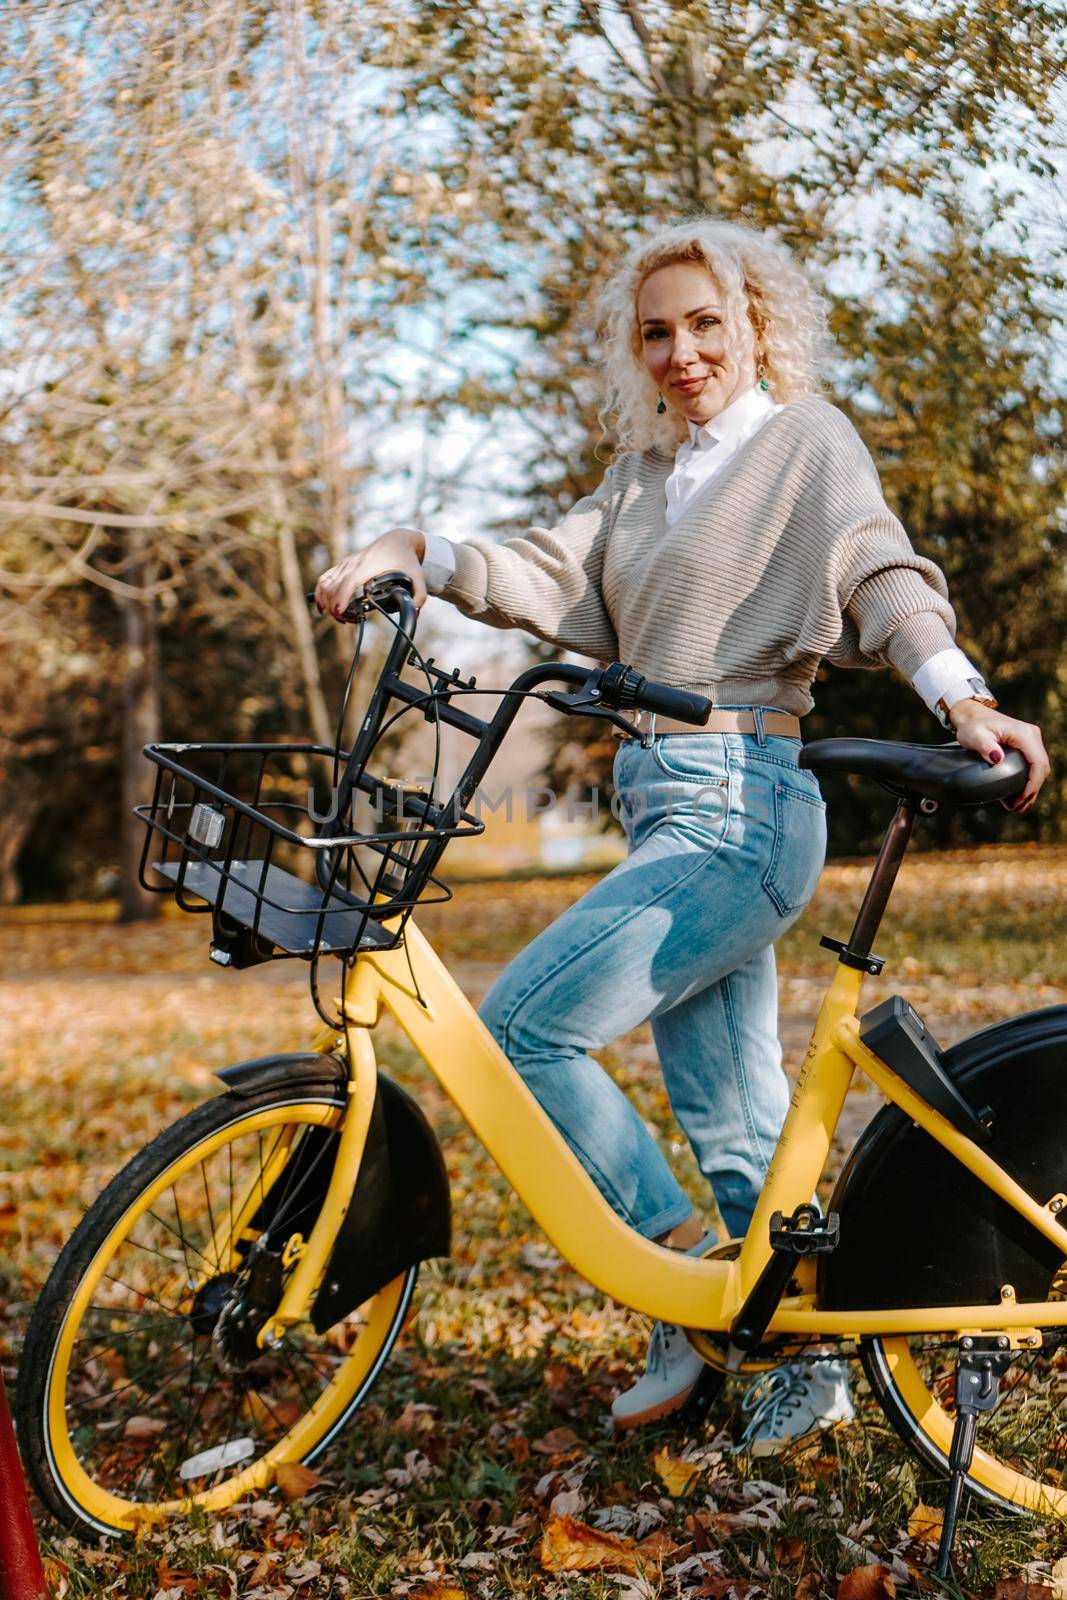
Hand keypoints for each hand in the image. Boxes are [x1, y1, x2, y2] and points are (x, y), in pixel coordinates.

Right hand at [314, 528, 427, 620]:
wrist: (397, 540)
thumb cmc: (406, 558)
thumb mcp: (418, 575)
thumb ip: (420, 593)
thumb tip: (416, 611)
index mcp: (370, 565)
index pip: (350, 580)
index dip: (342, 595)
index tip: (339, 611)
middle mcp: (355, 562)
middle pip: (335, 584)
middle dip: (334, 604)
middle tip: (343, 619)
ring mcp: (347, 563)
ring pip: (327, 581)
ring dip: (325, 599)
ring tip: (333, 615)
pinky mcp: (344, 565)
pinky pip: (326, 577)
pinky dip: (320, 591)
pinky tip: (322, 605)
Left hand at [948, 699, 1050, 813]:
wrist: (972, 716)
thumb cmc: (972, 726)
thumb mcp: (974, 736)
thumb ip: (984, 746)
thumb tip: (998, 759)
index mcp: (1023, 734)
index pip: (1037, 762)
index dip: (1033, 784)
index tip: (1022, 799)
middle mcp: (1032, 735)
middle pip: (1042, 767)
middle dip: (1034, 789)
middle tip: (1020, 807)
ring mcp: (1031, 739)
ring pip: (1040, 767)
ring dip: (1033, 786)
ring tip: (1022, 804)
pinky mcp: (1028, 744)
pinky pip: (1034, 764)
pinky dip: (1031, 779)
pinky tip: (1023, 793)